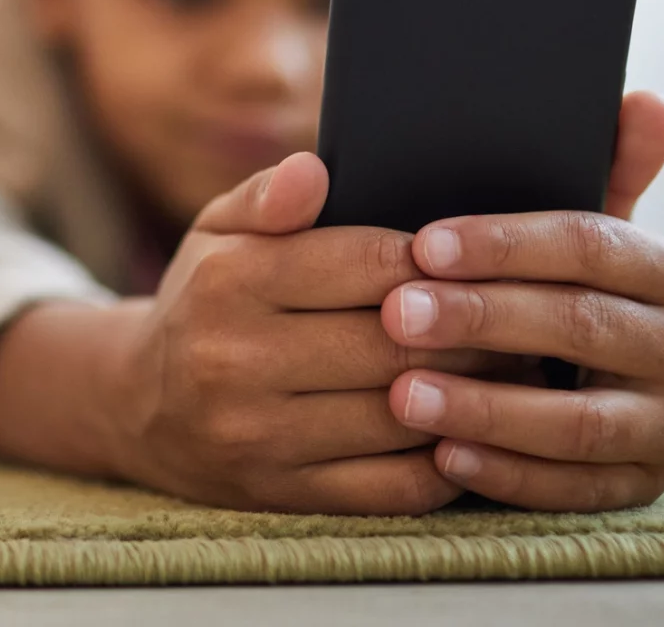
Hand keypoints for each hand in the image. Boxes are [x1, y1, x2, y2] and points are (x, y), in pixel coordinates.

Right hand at [97, 153, 505, 513]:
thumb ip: (267, 196)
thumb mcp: (216, 232)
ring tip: (518, 372)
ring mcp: (259, 436)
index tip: (476, 260)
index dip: (436, 260)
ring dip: (473, 395)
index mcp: (229, 281)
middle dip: (471, 328)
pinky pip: (392, 486)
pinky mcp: (283, 495)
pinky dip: (446, 461)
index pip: (365, 262)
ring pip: (401, 415)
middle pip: (393, 341)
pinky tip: (473, 431)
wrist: (139, 408)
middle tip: (524, 317)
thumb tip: (314, 169)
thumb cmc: (204, 301)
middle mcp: (236, 360)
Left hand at [380, 91, 663, 510]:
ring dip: (487, 407)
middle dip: (482, 320)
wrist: (575, 381)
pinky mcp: (644, 490)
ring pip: (581, 422)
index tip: (423, 244)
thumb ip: (601, 165)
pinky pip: (575, 491)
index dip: (507, 244)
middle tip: (393, 314)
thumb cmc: (547, 284)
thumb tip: (646, 102)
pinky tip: (441, 455)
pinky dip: (508, 474)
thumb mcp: (567, 229)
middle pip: (582, 326)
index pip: (592, 244)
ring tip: (403, 394)